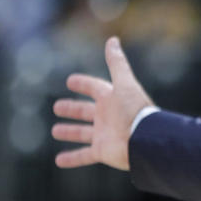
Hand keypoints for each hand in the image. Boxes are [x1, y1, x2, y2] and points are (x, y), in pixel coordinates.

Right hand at [51, 36, 153, 170]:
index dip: (84, 84)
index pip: (96, 88)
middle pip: (86, 111)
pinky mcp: (102, 151)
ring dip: (70, 132)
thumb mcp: (125, 83)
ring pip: (83, 133)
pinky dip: (72, 158)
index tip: (70, 81)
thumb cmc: (135, 110)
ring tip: (55, 130)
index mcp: (113, 99)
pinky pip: (84, 156)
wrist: (145, 140)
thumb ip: (117, 63)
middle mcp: (108, 117)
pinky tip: (58, 160)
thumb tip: (113, 39)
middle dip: (72, 109)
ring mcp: (104, 135)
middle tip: (57, 107)